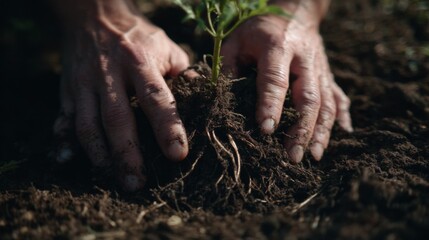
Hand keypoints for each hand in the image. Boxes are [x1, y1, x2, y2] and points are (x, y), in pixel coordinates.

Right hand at [53, 12, 188, 190]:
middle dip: (127, 153)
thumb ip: (183, 73)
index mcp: (140, 61)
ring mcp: (85, 82)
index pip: (156, 98)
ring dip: (99, 154)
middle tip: (136, 183)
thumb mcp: (166, 46)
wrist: (94, 15)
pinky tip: (67, 160)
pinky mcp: (67, 89)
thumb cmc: (138, 36)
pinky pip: (62, 117)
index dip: (167, 127)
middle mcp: (109, 73)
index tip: (177, 154)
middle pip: (118, 118)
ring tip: (112, 177)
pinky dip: (62, 141)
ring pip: (87, 123)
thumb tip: (203, 102)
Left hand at [221, 3, 352, 162]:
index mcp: (277, 47)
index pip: (275, 80)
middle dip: (301, 129)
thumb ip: (229, 69)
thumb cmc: (258, 30)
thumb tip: (224, 103)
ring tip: (314, 155)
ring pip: (326, 102)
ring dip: (321, 130)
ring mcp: (320, 68)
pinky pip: (338, 97)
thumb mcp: (236, 41)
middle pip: (308, 97)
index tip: (267, 131)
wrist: (294, 12)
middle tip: (293, 156)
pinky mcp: (329, 74)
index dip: (271, 105)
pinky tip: (343, 134)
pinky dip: (341, 117)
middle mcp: (304, 59)